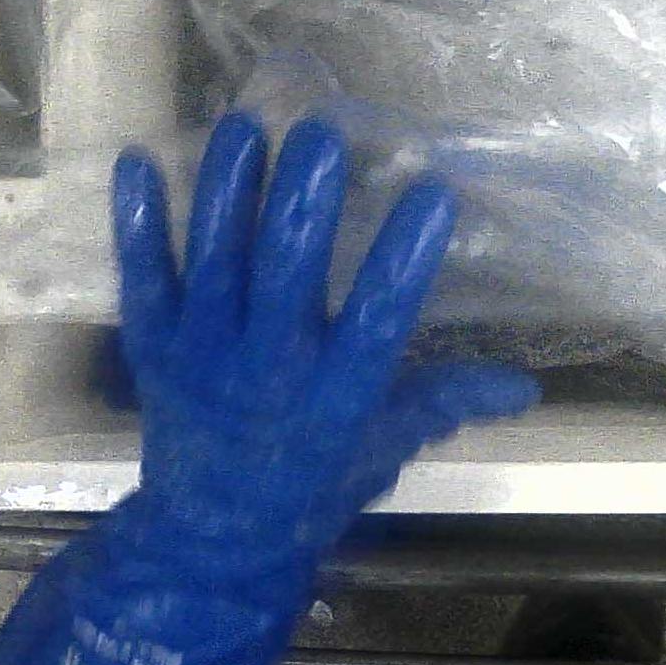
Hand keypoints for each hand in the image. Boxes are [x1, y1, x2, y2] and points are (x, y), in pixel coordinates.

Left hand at [111, 112, 538, 559]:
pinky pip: (143, 277)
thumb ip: (451, 402)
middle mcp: (269, 368)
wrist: (211, 539)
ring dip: (230, 189)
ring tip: (248, 124)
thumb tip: (526, 384)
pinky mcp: (154, 347)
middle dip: (303, 201)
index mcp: (337, 396)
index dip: (406, 254)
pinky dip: (139, 222)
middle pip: (285, 274)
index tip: (433, 191)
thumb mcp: (390, 447)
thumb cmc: (316, 485)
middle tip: (324, 133)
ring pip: (215, 259)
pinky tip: (139, 160)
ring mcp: (203, 353)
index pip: (378, 316)